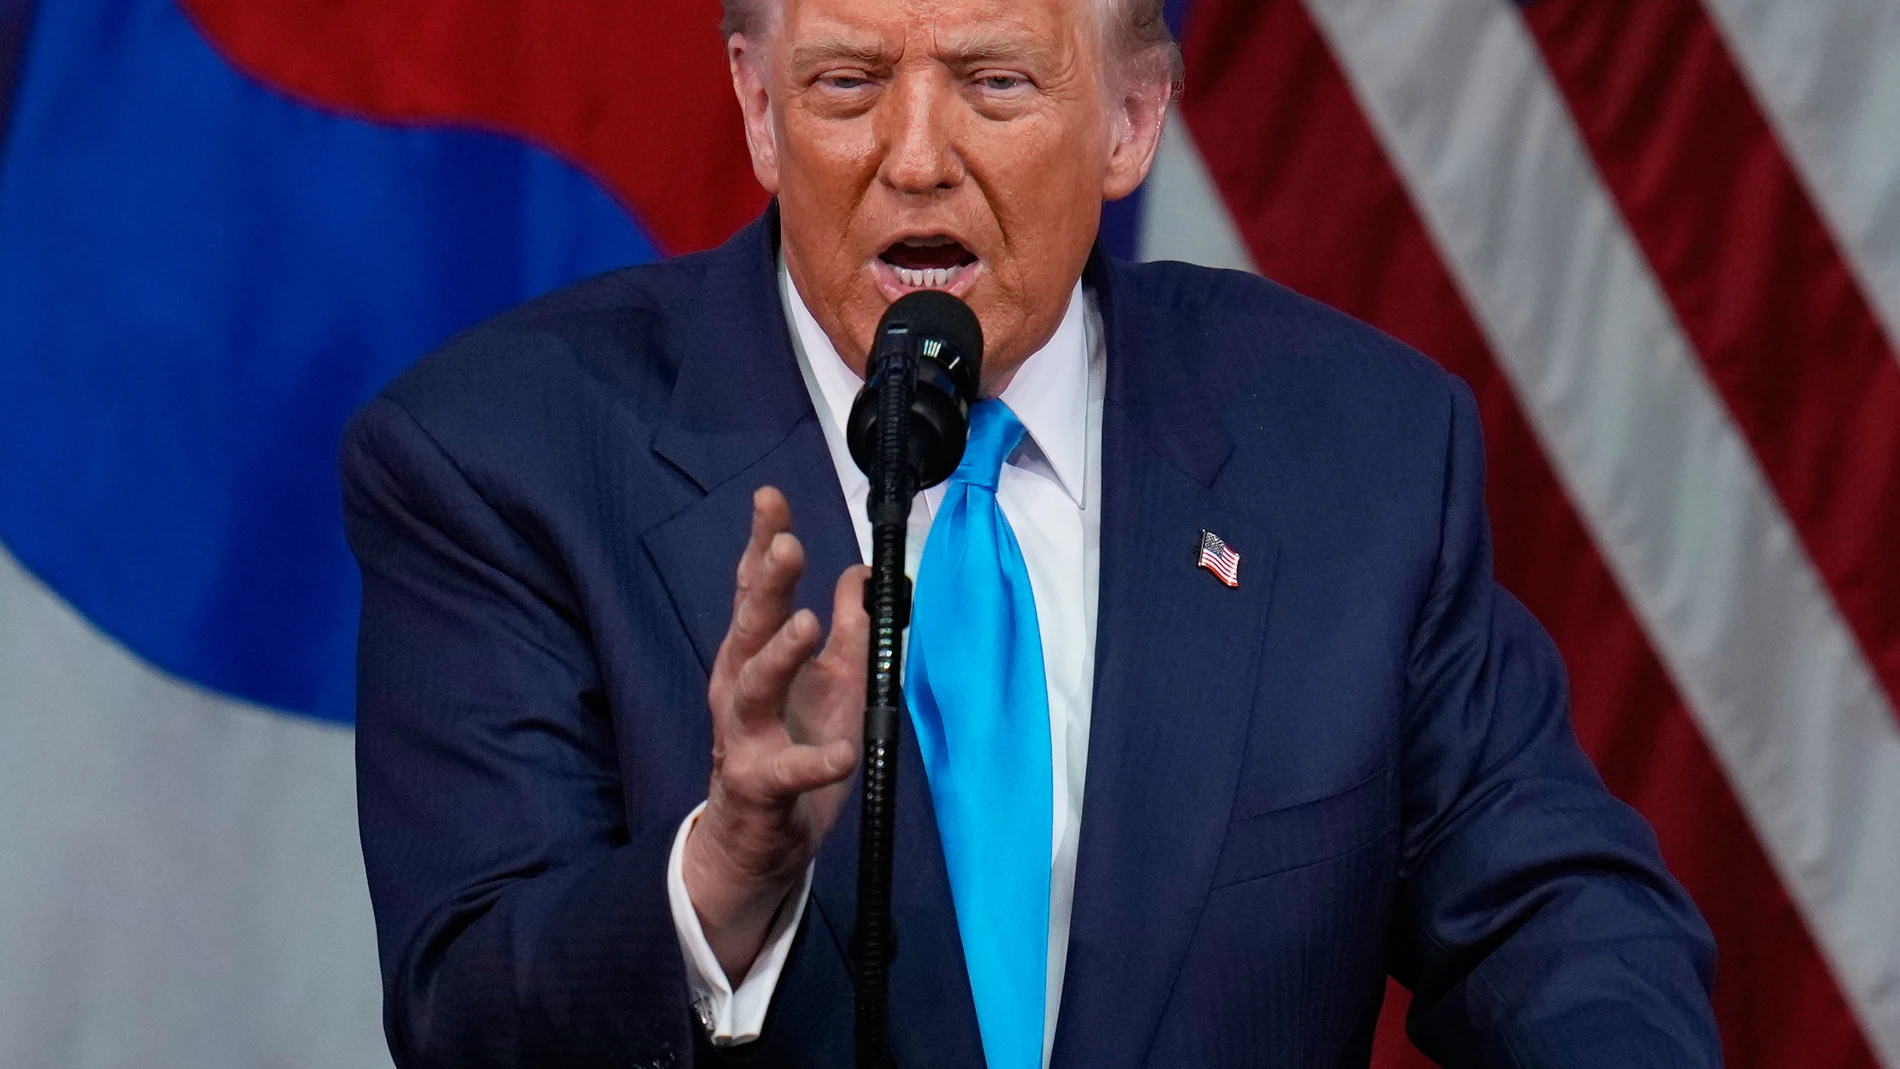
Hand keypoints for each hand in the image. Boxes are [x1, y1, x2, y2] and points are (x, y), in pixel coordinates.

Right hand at [683, 486, 867, 980]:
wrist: (759, 839)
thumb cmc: (793, 746)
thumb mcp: (835, 682)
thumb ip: (850, 628)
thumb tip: (863, 573)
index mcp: (755, 655)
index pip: (756, 590)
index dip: (763, 544)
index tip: (771, 501)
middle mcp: (740, 687)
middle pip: (750, 626)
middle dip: (768, 585)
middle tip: (789, 546)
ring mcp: (744, 736)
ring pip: (755, 688)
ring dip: (781, 655)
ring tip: (808, 625)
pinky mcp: (760, 785)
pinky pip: (789, 772)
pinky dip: (815, 762)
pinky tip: (839, 753)